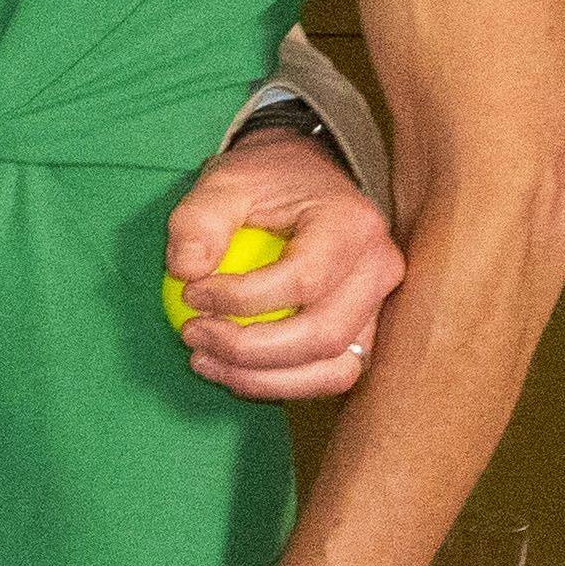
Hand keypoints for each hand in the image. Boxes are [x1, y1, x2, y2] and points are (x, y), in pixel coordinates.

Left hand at [165, 135, 402, 402]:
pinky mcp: (364, 333)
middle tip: (191, 333)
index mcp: (352, 226)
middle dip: (248, 349)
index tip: (190, 291)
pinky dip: (280, 384)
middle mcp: (379, 270)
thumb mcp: (226, 182)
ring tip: (203, 360)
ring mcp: (378, 307)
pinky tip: (230, 370)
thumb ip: (198, 220)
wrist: (306, 181)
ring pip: (334, 369)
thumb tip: (185, 270)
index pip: (304, 280)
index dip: (241, 298)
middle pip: (323, 335)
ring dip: (264, 379)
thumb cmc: (266, 182)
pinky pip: (330, 375)